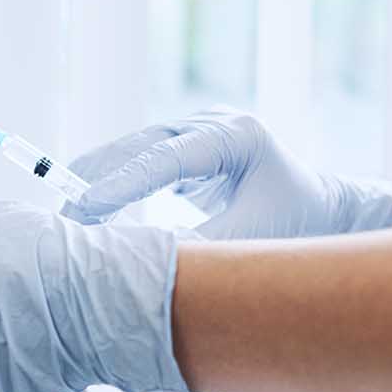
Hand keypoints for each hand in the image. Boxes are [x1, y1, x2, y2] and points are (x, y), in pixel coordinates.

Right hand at [61, 107, 391, 238]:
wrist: (325, 208)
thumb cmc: (299, 224)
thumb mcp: (255, 240)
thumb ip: (206, 249)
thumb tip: (146, 268)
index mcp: (235, 135)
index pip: (166, 157)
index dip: (122, 182)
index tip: (86, 205)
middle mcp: (211, 123)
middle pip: (139, 145)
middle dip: (99, 179)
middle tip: (66, 217)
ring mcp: (195, 129)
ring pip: (132, 150)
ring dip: (98, 180)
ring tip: (68, 216)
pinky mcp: (184, 145)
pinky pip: (137, 161)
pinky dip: (112, 184)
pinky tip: (88, 210)